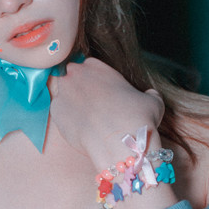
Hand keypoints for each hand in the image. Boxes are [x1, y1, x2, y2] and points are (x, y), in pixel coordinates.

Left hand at [47, 57, 162, 168]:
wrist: (121, 143)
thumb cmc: (138, 119)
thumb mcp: (152, 101)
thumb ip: (148, 94)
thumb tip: (151, 95)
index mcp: (97, 66)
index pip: (88, 66)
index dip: (94, 80)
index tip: (101, 93)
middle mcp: (76, 75)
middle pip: (72, 78)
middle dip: (79, 90)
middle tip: (92, 108)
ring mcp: (63, 93)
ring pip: (64, 95)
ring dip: (72, 104)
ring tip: (87, 121)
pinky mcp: (56, 113)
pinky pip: (59, 113)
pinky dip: (67, 120)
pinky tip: (81, 130)